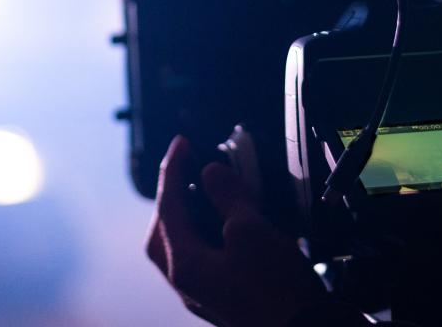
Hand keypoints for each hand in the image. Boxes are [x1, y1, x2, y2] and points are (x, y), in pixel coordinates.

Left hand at [146, 136, 328, 326]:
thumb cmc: (277, 291)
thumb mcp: (251, 230)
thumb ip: (227, 197)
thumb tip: (211, 174)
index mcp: (184, 265)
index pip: (167, 207)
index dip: (172, 169)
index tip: (180, 143)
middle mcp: (187, 283)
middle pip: (164, 232)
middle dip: (171, 198)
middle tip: (185, 170)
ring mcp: (205, 293)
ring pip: (183, 247)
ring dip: (190, 217)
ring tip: (205, 194)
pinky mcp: (225, 298)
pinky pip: (203, 259)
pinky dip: (208, 235)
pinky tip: (228, 226)